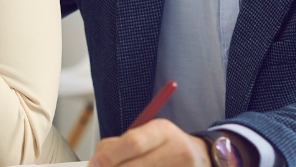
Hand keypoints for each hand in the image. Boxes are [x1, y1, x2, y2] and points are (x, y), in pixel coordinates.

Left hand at [88, 119, 210, 166]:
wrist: (202, 158)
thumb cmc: (166, 145)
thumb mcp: (147, 134)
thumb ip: (120, 144)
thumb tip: (96, 162)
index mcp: (163, 131)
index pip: (133, 142)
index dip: (110, 156)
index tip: (93, 164)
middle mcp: (176, 151)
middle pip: (134, 166)